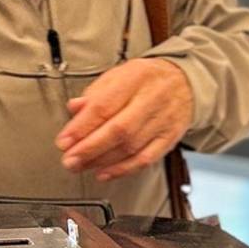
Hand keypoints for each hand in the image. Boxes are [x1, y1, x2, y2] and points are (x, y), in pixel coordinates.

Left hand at [54, 58, 191, 181]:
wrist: (184, 83)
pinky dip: (123, 170)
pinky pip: (146, 159)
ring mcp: (163, 121)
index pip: (104, 105)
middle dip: (89, 149)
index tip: (64, 141)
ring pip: (131, 147)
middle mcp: (151, 99)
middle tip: (69, 160)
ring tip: (80, 166)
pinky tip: (104, 173)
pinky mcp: (169, 139)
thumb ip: (94, 93)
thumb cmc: (145, 79)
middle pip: (118, 130)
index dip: (81, 127)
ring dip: (101, 161)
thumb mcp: (118, 74)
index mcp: (135, 78)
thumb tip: (74, 109)